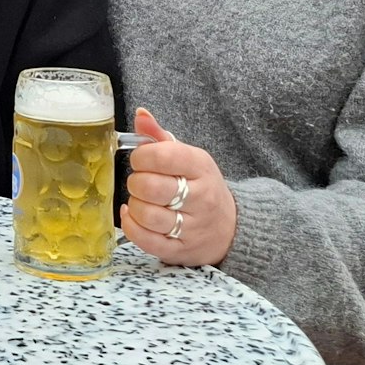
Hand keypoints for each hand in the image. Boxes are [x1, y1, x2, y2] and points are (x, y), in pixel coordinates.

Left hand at [118, 108, 237, 267]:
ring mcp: (193, 227)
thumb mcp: (188, 158)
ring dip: (135, 206)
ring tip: (140, 200)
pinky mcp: (182, 250)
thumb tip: (141, 114)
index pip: (164, 156)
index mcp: (201, 167)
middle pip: (152, 187)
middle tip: (139, 182)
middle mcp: (201, 197)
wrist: (232, 227)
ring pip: (148, 215)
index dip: (142, 156)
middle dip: (136, 182)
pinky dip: (132, 227)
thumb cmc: (200, 187)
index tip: (140, 160)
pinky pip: (147, 241)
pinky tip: (133, 216)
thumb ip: (160, 137)